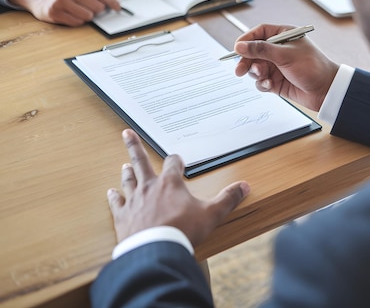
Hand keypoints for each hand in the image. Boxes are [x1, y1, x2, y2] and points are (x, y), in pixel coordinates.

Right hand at [7, 0, 120, 25]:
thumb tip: (113, 0)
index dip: (112, 1)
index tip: (118, 7)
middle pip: (97, 7)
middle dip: (97, 9)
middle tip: (89, 6)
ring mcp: (61, 1)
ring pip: (88, 16)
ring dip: (87, 15)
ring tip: (78, 9)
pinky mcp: (55, 13)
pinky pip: (77, 22)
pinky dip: (77, 20)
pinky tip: (70, 14)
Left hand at [107, 129, 249, 246]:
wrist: (156, 250)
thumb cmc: (183, 231)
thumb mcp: (212, 214)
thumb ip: (228, 199)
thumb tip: (244, 186)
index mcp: (170, 183)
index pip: (173, 163)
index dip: (177, 160)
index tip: (178, 160)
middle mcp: (150, 187)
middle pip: (141, 161)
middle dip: (135, 147)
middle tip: (127, 134)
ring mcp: (134, 200)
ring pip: (129, 180)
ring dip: (127, 171)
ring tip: (124, 164)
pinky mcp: (122, 216)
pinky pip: (117, 202)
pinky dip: (114, 197)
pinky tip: (111, 192)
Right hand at [234, 24, 339, 110]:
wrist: (326, 90)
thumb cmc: (312, 67)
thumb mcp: (285, 55)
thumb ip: (261, 50)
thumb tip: (240, 46)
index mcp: (283, 36)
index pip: (259, 33)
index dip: (246, 40)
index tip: (237, 49)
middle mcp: (279, 50)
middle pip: (253, 52)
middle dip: (247, 61)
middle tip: (240, 70)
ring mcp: (277, 66)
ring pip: (256, 68)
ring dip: (256, 73)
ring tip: (264, 77)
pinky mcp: (277, 81)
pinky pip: (262, 81)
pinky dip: (262, 83)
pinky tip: (270, 85)